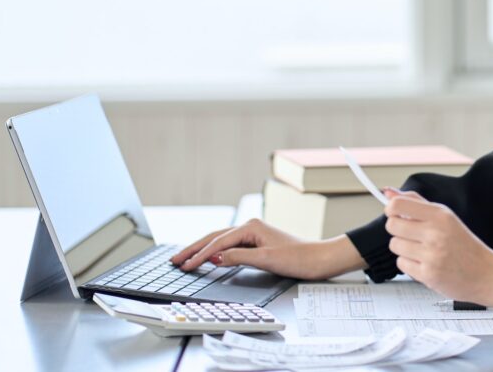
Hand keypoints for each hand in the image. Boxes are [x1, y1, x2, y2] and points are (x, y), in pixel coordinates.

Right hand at [170, 219, 366, 280]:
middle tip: (175, 260)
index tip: (185, 265)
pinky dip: (214, 252)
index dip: (200, 254)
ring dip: (202, 250)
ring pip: (220, 241)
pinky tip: (207, 257)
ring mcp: (253, 234)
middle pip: (215, 237)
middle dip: (194, 249)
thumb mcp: (266, 259)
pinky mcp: (256, 243)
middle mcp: (250, 227)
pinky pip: (229, 246)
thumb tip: (215, 256)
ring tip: (184, 258)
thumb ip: (239, 257)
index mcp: (251, 227)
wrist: (317, 259)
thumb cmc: (298, 257)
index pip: (218, 241)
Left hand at [383, 188, 492, 308]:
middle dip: (397, 229)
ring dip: (404, 248)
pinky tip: (424, 262)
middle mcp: (435, 233)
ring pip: (395, 245)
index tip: (395, 213)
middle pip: (392, 225)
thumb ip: (416, 203)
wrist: (485, 273)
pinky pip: (401, 264)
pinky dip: (409, 264)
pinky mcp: (428, 274)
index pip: (398, 205)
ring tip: (421, 250)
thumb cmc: (464, 244)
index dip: (391, 208)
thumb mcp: (445, 217)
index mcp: (440, 215)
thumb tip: (388, 192)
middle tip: (410, 233)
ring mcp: (431, 255)